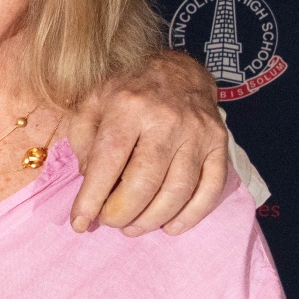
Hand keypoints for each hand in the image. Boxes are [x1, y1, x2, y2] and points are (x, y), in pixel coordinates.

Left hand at [68, 51, 228, 236]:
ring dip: (152, 218)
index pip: (109, 160)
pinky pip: (211, 188)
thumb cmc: (125, 92)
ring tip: (133, 228)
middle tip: (109, 223)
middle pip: (145, 181)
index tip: (79, 222)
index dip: (93, 197)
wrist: (176, 70)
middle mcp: (166, 119)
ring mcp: (197, 132)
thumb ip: (83, 143)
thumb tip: (90, 185)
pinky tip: (170, 226)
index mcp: (128, 106)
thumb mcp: (90, 105)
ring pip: (178, 190)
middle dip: (123, 212)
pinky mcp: (219, 144)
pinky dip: (191, 215)